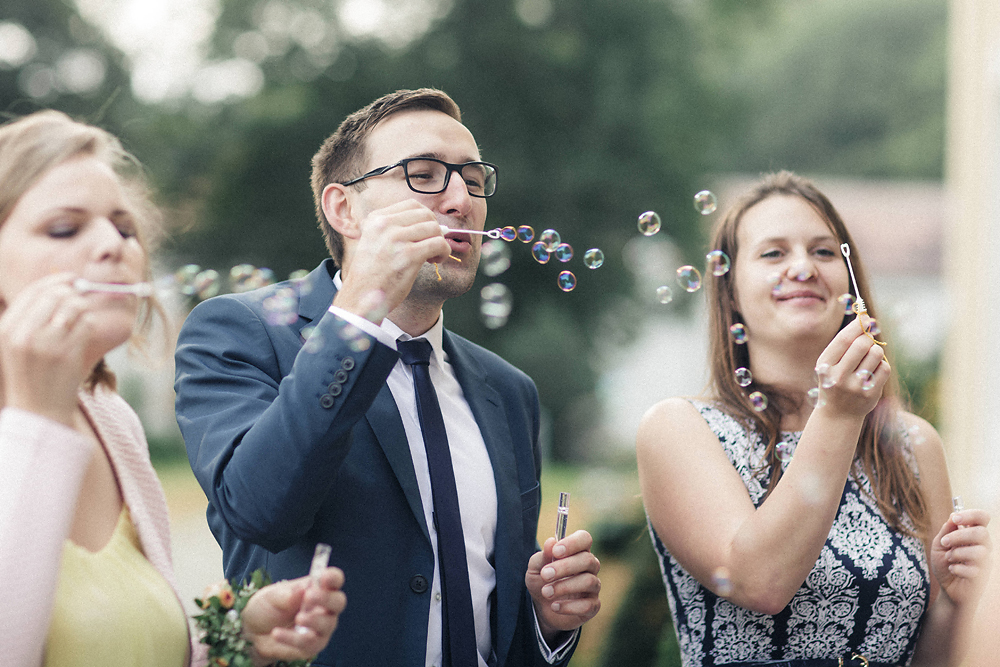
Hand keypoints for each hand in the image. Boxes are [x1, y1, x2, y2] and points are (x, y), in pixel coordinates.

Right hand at [0, 273, 94, 424]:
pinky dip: (89, 326)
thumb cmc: (33, 376)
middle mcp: (22, 334)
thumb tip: (61, 286)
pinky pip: (87, 324)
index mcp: (6, 330)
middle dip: (73, 292)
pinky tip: (82, 338)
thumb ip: (33, 318)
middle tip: (83, 297)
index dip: (55, 280)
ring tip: (80, 324)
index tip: (71, 278)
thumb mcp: (19, 346)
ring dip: (84, 310)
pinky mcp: (67, 352)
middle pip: (55, 295)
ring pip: (74, 306)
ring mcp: (45, 343)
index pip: (32, 292)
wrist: (39, 412)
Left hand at [242, 567, 346, 665]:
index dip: (333, 577)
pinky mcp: (312, 646)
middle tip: (309, 596)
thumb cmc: (267, 608)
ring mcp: (320, 628)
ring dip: (314, 620)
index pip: (334, 580)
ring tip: (298, 618)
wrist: (252, 633)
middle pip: (338, 602)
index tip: (324, 576)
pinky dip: (292, 638)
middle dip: (327, 598)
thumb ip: (287, 593)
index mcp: (317, 589)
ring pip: (328, 624)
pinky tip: (276, 633)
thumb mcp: (271, 596)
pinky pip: (309, 643)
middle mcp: (323, 608)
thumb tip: (303, 589)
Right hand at [333, 200, 449, 321]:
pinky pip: (439, 244)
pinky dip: (443, 252)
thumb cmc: (371, 273)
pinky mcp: (409, 255)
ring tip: (432, 256)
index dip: (425, 218)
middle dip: (434, 229)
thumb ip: (397, 229)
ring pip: (434, 228)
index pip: (412, 205)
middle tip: (431, 246)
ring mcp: (397, 239)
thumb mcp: (374, 241)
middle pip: (426, 214)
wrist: (360, 297)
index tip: (424, 234)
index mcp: (375, 219)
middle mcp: (384, 225)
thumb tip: (435, 225)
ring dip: (440, 241)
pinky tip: (435, 261)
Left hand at [525, 530, 600, 642]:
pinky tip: (554, 606)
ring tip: (546, 592)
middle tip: (545, 575)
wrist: (542, 608)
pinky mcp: (593, 606)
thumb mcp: (535, 568)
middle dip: (565, 567)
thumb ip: (542, 556)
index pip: (584, 539)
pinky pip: (587, 605)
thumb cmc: (542, 581)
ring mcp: (594, 586)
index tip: (556, 551)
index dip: (573, 543)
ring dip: (564, 587)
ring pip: (589, 581)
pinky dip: (569, 606)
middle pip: (588, 560)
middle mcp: (590, 567)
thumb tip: (551, 542)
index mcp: (577, 551)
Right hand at [812, 315, 889, 417]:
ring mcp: (854, 387)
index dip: (857, 325)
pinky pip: (884, 368)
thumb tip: (866, 319)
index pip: (843, 339)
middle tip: (869, 339)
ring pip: (876, 354)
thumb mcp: (830, 364)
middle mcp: (838, 376)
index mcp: (824, 366)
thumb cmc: (835, 381)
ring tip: (870, 357)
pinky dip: (882, 365)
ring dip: (876, 350)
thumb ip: (844, 344)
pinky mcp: (870, 394)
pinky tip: (874, 370)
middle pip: (862, 344)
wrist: (837, 415)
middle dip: (869, 337)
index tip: (866, 318)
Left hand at [929, 508, 990, 606]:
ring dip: (957, 553)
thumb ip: (946, 531)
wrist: (946, 587)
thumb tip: (953, 516)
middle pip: (982, 533)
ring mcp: (985, 561)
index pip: (983, 518)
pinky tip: (953, 570)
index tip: (955, 518)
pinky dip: (958, 569)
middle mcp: (983, 545)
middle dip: (959, 536)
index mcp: (973, 534)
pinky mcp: (983, 576)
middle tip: (944, 542)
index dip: (971, 515)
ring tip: (948, 558)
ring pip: (980, 551)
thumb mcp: (939, 544)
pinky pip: (975, 570)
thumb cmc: (945, 563)